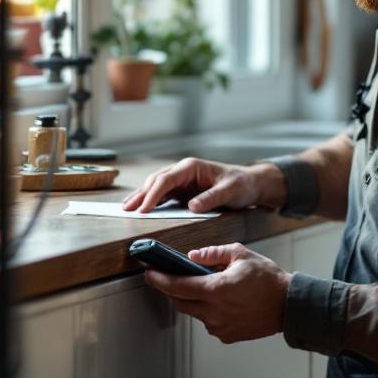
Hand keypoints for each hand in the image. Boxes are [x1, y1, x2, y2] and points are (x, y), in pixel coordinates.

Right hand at [122, 158, 283, 213]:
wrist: (250, 184)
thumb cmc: (241, 184)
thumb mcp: (230, 191)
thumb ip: (211, 198)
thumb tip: (192, 206)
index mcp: (192, 167)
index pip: (166, 179)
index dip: (153, 194)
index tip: (143, 208)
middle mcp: (183, 171)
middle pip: (156, 181)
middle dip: (141, 195)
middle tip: (128, 210)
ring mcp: (182, 180)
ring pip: (156, 186)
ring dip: (141, 197)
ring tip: (127, 209)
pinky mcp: (183, 190)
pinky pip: (162, 194)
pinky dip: (150, 200)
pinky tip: (141, 208)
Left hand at [143, 243, 290, 342]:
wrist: (287, 305)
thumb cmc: (268, 280)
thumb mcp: (241, 254)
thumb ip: (213, 253)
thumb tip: (193, 256)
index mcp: (216, 290)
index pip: (178, 286)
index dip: (160, 280)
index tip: (149, 273)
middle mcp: (214, 312)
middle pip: (180, 302)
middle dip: (171, 289)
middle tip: (168, 277)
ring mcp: (219, 326)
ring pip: (193, 312)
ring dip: (192, 299)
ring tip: (204, 285)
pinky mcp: (226, 335)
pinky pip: (207, 321)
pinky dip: (207, 309)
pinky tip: (220, 299)